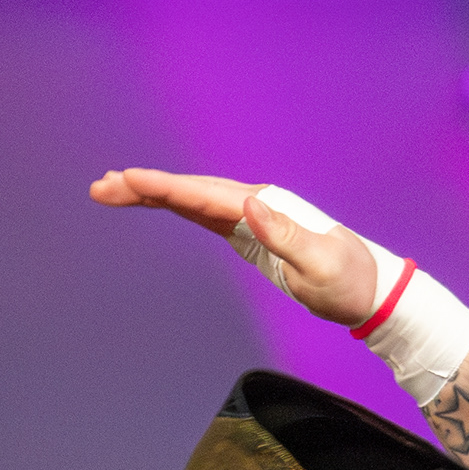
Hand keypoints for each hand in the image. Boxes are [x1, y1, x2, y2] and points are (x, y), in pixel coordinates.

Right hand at [89, 169, 382, 322]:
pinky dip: (174, 206)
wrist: (367, 290)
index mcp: (267, 208)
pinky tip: (151, 201)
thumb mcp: (319, 266)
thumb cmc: (346, 283)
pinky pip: (201, 214)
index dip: (166, 187)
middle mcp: (254, 204)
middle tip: (101, 186)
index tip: (130, 180)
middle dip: (145, 187)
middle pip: (190, 190)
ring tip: (110, 189)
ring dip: (152, 194)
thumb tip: (250, 204)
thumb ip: (285, 236)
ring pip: (191, 199)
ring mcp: (249, 217)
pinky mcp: (246, 233)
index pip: (207, 195)